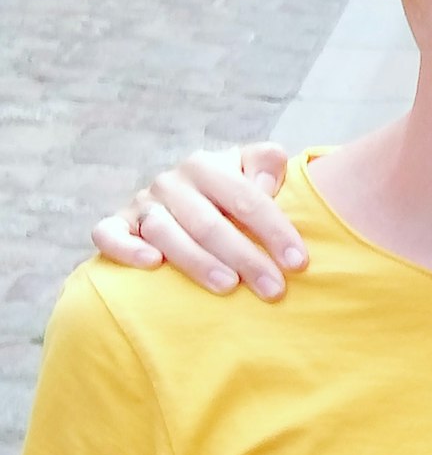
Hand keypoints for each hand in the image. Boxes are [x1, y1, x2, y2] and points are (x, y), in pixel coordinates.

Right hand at [89, 144, 301, 298]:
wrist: (187, 198)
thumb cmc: (231, 193)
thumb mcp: (254, 168)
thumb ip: (266, 164)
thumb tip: (264, 184)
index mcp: (208, 165)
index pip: (247, 198)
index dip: (275, 230)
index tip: (298, 262)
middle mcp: (171, 182)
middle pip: (210, 223)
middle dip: (245, 258)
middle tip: (274, 290)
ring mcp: (142, 204)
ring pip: (166, 233)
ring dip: (198, 261)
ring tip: (228, 287)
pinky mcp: (116, 225)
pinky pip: (109, 235)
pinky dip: (127, 249)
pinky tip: (152, 265)